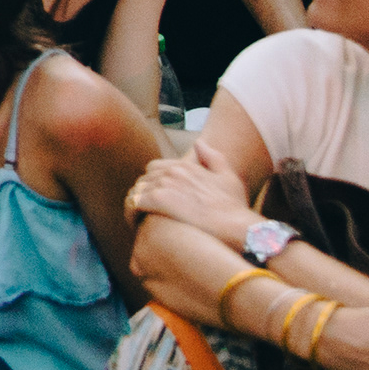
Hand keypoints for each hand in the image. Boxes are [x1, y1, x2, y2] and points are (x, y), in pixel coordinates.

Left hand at [124, 146, 253, 239]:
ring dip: (137, 205)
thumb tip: (198, 143)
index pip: (155, 168)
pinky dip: (132, 214)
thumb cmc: (234, 207)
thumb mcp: (228, 177)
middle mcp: (172, 171)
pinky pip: (133, 204)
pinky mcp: (158, 200)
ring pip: (136, 191)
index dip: (154, 184)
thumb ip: (213, 157)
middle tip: (147, 213)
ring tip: (140, 221)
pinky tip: (136, 226)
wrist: (236, 226)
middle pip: (144, 179)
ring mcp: (164, 184)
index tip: (157, 199)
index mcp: (185, 166)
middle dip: (144, 195)